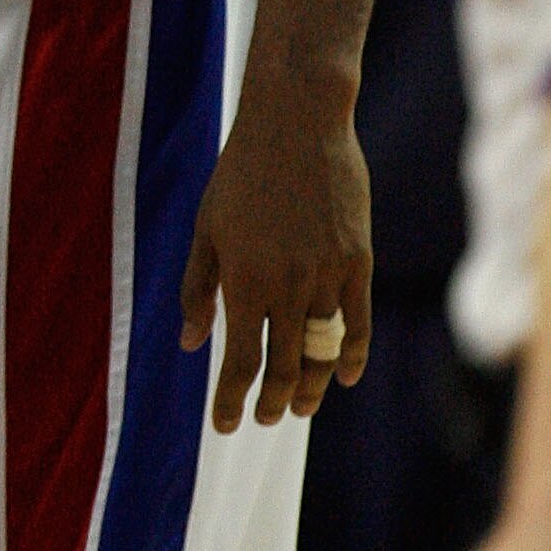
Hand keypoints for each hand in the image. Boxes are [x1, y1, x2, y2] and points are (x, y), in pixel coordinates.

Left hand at [180, 88, 371, 430]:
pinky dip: (352, 356)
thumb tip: (192, 344)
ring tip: (301, 406)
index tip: (224, 426)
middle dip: (272, 402)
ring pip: (322, 353)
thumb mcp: (206, 227)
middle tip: (266, 418)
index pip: (238, 362)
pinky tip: (344, 375)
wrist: (296, 123)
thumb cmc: (241, 173)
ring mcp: (327, 276)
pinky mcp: (359, 262)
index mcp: (241, 281)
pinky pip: (358, 323)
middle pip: (284, 368)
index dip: (230, 401)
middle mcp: (285, 287)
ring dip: (312, 388)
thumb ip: (198, 288)